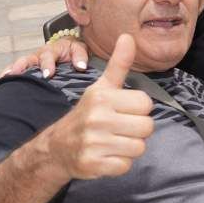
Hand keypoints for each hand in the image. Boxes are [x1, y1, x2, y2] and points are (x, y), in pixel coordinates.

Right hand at [0, 34, 89, 78]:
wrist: (67, 49)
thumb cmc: (71, 51)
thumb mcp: (79, 50)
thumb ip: (80, 57)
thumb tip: (80, 67)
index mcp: (51, 50)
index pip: (48, 56)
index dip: (47, 65)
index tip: (48, 74)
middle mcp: (37, 56)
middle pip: (26, 60)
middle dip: (20, 67)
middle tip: (14, 74)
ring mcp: (30, 63)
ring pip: (17, 66)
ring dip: (9, 72)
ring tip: (0, 79)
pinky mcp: (26, 70)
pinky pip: (14, 73)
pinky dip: (5, 77)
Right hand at [49, 34, 153, 180]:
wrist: (56, 147)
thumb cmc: (87, 114)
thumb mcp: (101, 88)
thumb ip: (119, 64)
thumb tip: (128, 36)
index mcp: (102, 97)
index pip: (146, 104)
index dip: (139, 109)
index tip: (124, 111)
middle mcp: (97, 118)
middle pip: (147, 127)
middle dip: (137, 130)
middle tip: (120, 128)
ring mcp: (94, 143)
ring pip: (139, 148)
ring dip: (130, 147)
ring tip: (114, 141)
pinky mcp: (93, 164)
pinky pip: (125, 166)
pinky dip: (119, 163)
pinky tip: (107, 155)